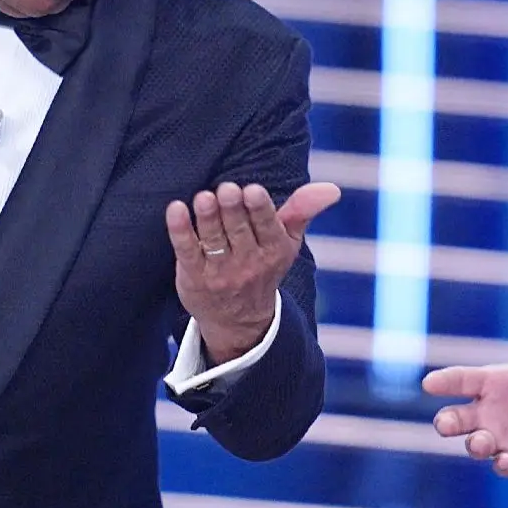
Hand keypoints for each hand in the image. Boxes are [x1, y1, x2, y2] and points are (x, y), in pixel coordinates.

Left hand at [166, 181, 340, 361]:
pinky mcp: (193, 276)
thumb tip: (332, 188)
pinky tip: (176, 209)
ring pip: (214, 240)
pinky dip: (180, 230)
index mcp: (273, 251)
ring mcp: (220, 272)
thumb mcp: (287, 243)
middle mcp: (248, 263)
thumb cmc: (263, 267)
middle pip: (239, 231)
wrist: (239, 320)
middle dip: (233, 209)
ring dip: (208, 218)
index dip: (260, 209)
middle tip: (227, 189)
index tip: (252, 190)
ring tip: (204, 197)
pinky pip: (186, 251)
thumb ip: (303, 211)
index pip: (267, 227)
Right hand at [422, 285, 507, 477]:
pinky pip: (501, 465)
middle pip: (455, 418)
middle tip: (446, 423)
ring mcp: (501, 437)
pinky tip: (506, 459)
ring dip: (474, 444)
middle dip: (446, 422)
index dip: (445, 381)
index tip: (429, 383)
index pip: (461, 380)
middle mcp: (489, 411)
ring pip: (474, 444)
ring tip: (483, 440)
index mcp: (492, 382)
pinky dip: (500, 463)